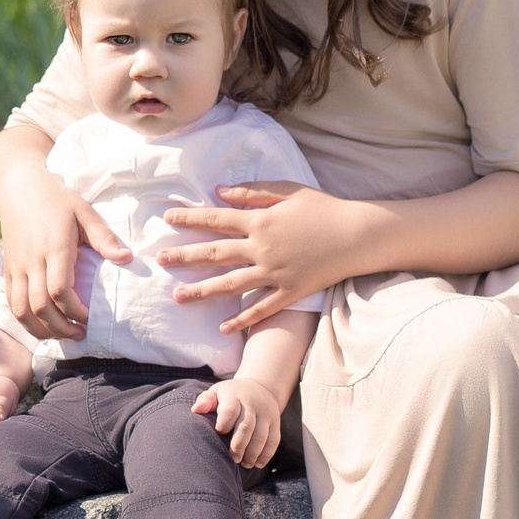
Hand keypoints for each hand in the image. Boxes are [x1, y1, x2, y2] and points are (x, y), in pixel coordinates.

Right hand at [0, 159, 130, 341]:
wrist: (19, 189)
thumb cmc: (56, 199)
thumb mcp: (84, 211)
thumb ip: (104, 237)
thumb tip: (128, 258)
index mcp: (53, 247)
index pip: (59, 290)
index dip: (74, 311)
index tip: (89, 317)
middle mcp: (31, 261)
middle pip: (39, 307)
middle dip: (60, 328)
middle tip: (80, 334)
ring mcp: (16, 267)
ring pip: (21, 310)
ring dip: (40, 330)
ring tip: (61, 334)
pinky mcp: (8, 270)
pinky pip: (12, 303)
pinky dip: (26, 320)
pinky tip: (43, 324)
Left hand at [159, 180, 368, 335]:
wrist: (358, 235)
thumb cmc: (324, 208)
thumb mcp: (288, 190)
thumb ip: (253, 191)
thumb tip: (219, 192)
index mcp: (261, 220)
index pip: (217, 219)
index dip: (190, 218)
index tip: (167, 219)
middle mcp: (263, 248)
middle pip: (216, 253)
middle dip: (185, 256)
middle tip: (160, 260)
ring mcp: (275, 273)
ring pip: (231, 285)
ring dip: (202, 291)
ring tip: (177, 297)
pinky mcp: (290, 291)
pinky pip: (261, 309)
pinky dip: (242, 319)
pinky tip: (222, 327)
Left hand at [191, 374, 285, 469]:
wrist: (260, 388)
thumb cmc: (231, 395)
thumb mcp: (217, 392)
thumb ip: (206, 401)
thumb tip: (195, 410)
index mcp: (235, 396)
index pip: (230, 410)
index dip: (224, 423)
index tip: (219, 432)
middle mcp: (252, 405)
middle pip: (246, 426)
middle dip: (239, 445)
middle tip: (233, 459)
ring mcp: (266, 414)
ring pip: (261, 435)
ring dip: (253, 453)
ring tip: (245, 464)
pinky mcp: (275, 423)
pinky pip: (274, 440)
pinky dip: (266, 454)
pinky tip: (258, 464)